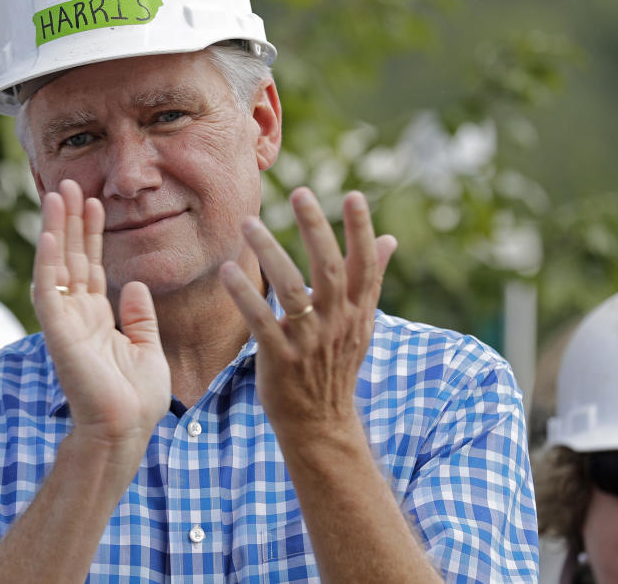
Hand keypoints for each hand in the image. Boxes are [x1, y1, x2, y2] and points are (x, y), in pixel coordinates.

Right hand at [32, 180, 170, 460]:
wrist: (126, 430)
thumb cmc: (137, 399)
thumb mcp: (147, 348)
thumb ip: (139, 316)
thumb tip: (133, 284)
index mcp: (97, 318)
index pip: (91, 265)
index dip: (91, 233)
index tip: (93, 201)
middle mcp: (77, 315)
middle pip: (72, 258)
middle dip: (71, 221)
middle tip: (68, 185)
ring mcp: (65, 322)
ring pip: (57, 266)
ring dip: (57, 230)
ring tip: (57, 195)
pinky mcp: (58, 332)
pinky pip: (49, 291)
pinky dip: (49, 262)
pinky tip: (51, 235)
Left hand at [219, 188, 395, 434]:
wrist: (321, 424)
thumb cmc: (335, 365)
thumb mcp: (361, 324)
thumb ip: (371, 278)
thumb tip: (390, 239)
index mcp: (357, 312)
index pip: (365, 265)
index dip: (361, 231)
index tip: (354, 196)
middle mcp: (337, 323)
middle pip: (330, 270)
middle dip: (316, 229)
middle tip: (300, 193)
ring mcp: (310, 342)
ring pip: (292, 290)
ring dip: (269, 253)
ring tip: (247, 224)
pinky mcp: (281, 359)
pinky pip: (261, 321)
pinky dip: (244, 295)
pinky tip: (227, 271)